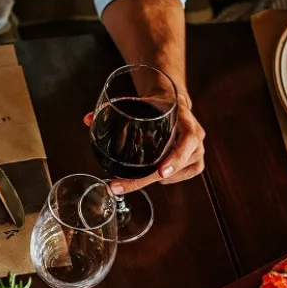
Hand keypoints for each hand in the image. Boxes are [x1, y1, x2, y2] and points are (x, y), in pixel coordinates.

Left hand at [82, 99, 206, 194]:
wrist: (175, 102)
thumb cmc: (158, 104)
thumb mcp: (141, 102)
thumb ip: (116, 109)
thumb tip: (88, 119)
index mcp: (186, 119)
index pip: (188, 139)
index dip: (176, 158)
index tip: (160, 172)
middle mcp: (197, 136)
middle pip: (179, 164)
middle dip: (150, 177)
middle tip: (122, 186)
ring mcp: (199, 150)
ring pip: (179, 173)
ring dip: (155, 178)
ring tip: (133, 178)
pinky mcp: (197, 161)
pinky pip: (184, 176)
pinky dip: (170, 179)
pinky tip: (157, 175)